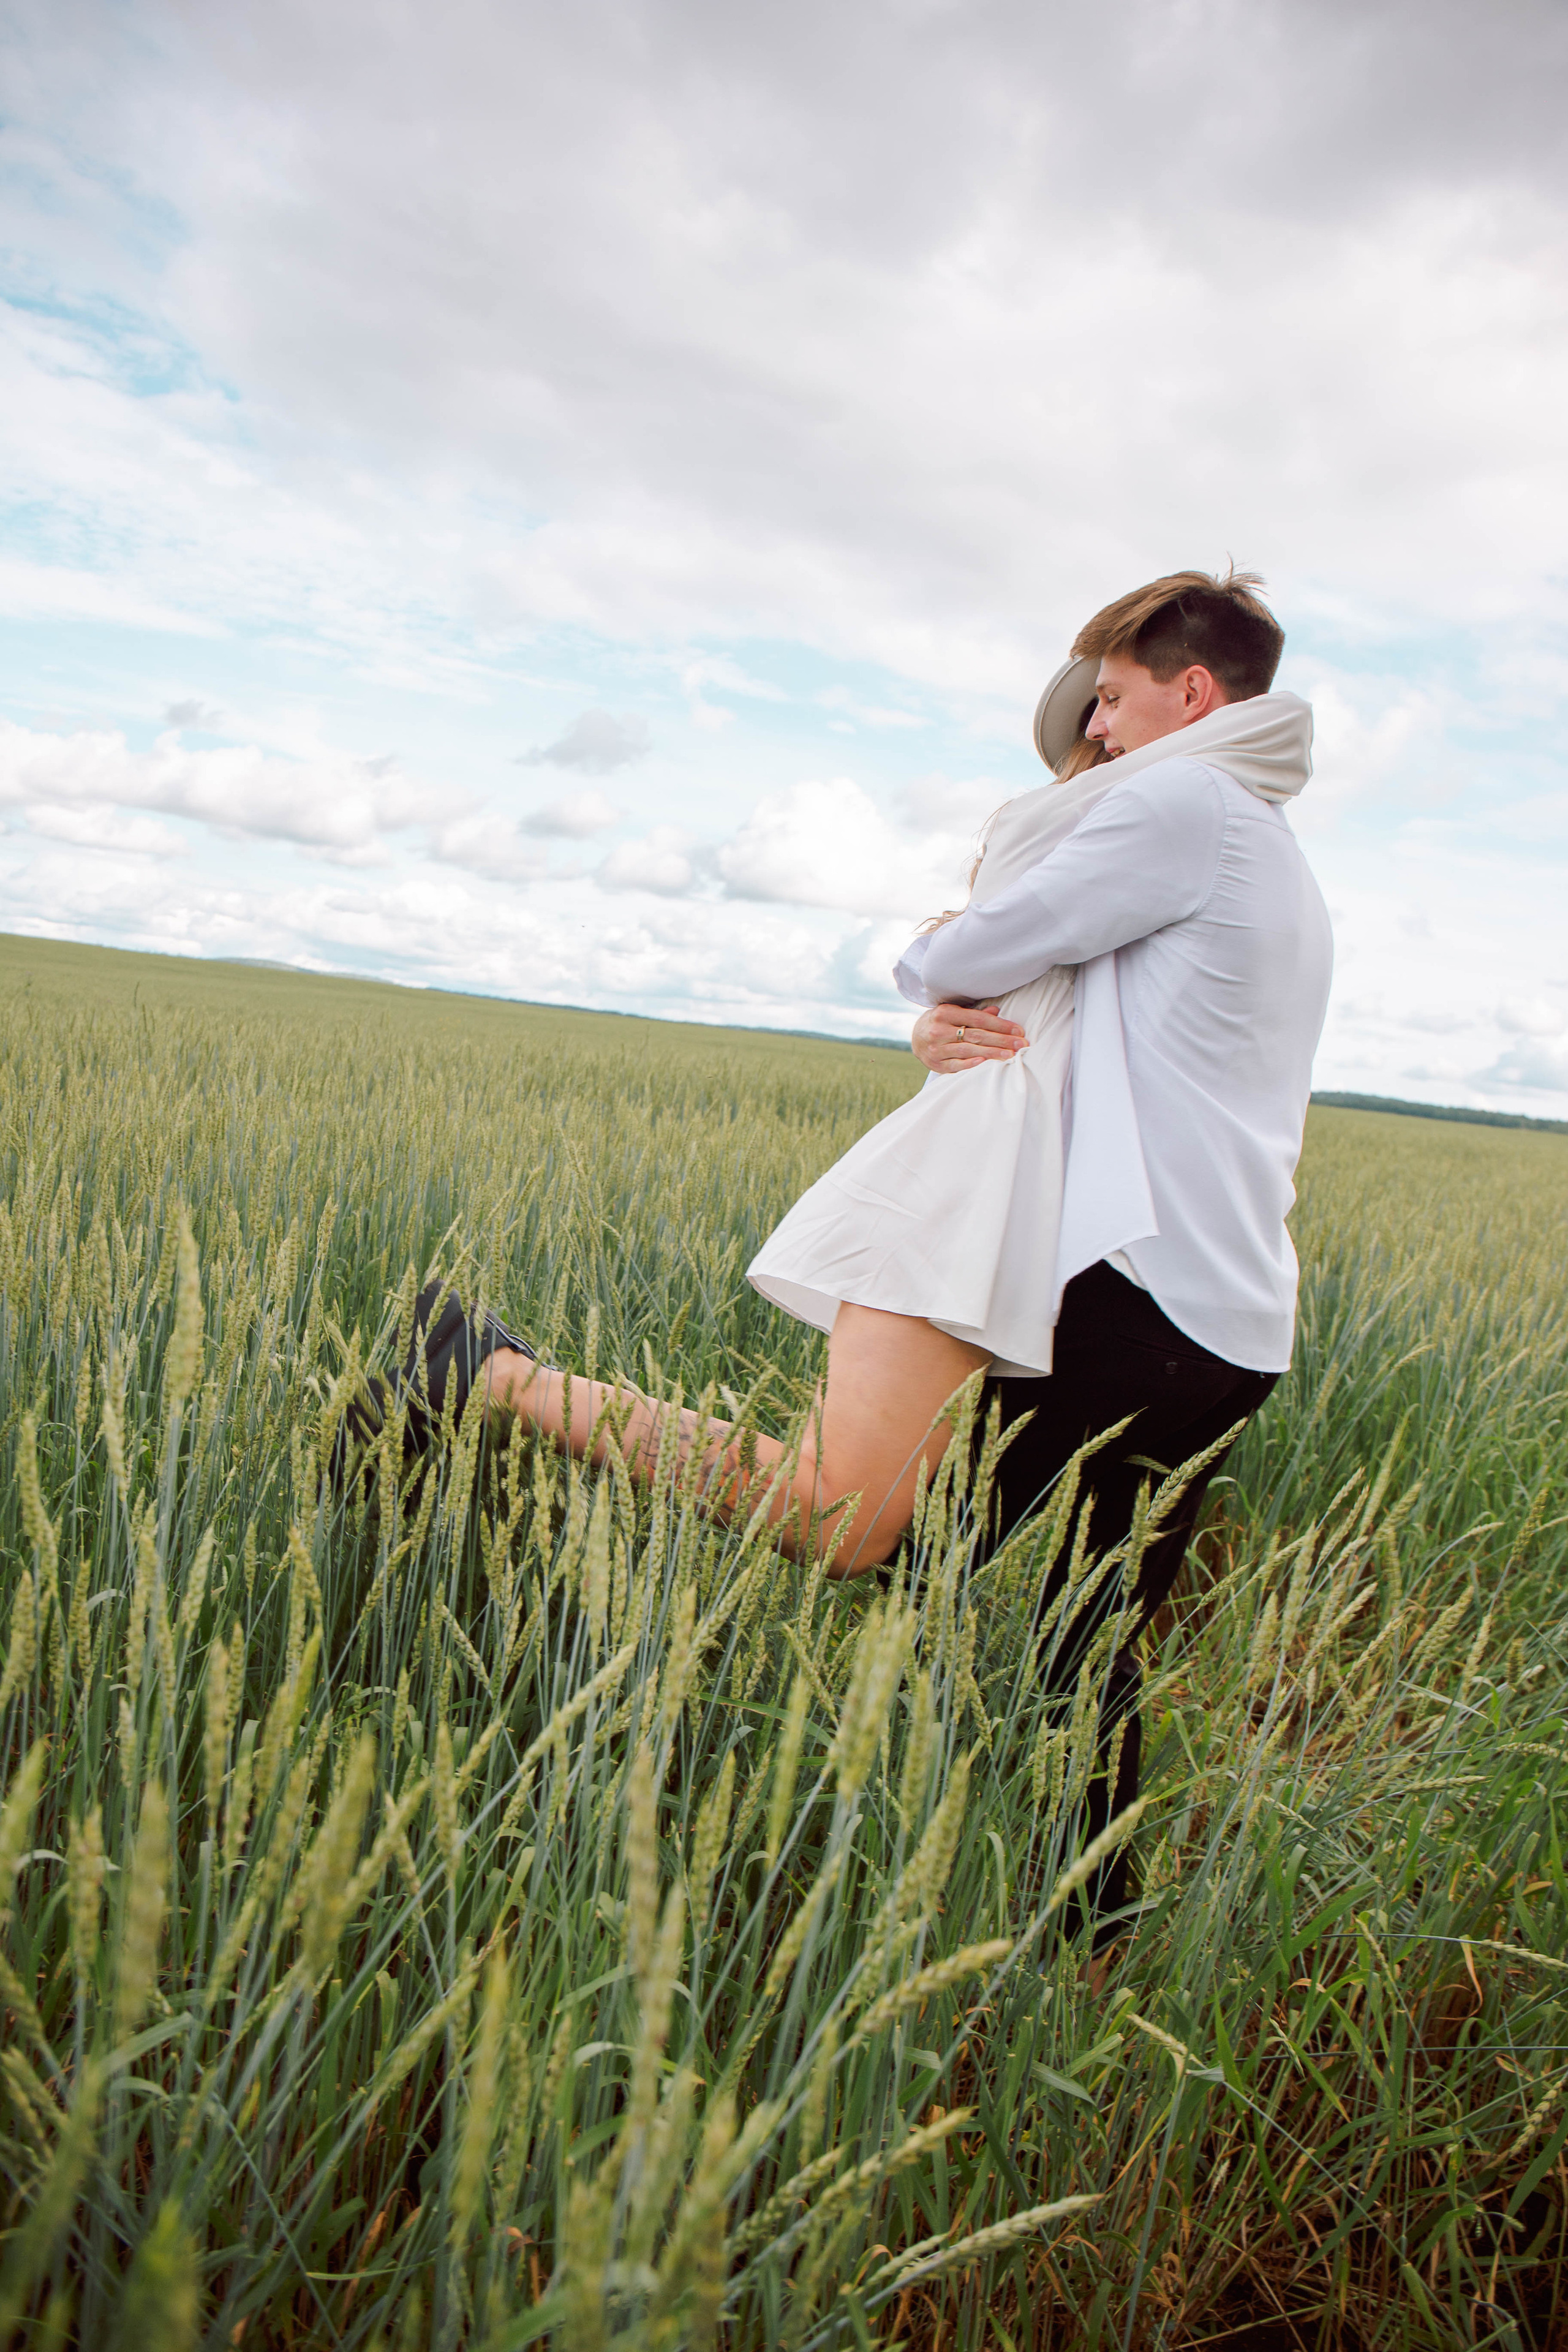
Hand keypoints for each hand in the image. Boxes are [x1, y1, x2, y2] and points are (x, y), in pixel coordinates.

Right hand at [911, 1002, 1025, 1073]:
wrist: (915, 1037)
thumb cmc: (941, 1022)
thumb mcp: (954, 1012)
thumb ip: (975, 1013)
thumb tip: (997, 1011)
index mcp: (945, 1013)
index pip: (978, 1019)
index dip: (1000, 1025)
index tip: (1018, 1031)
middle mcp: (939, 1030)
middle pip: (976, 1035)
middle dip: (1001, 1040)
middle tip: (1021, 1044)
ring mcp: (936, 1048)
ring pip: (968, 1051)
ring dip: (991, 1054)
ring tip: (1010, 1056)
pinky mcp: (936, 1064)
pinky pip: (956, 1065)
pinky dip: (970, 1064)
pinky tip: (984, 1063)